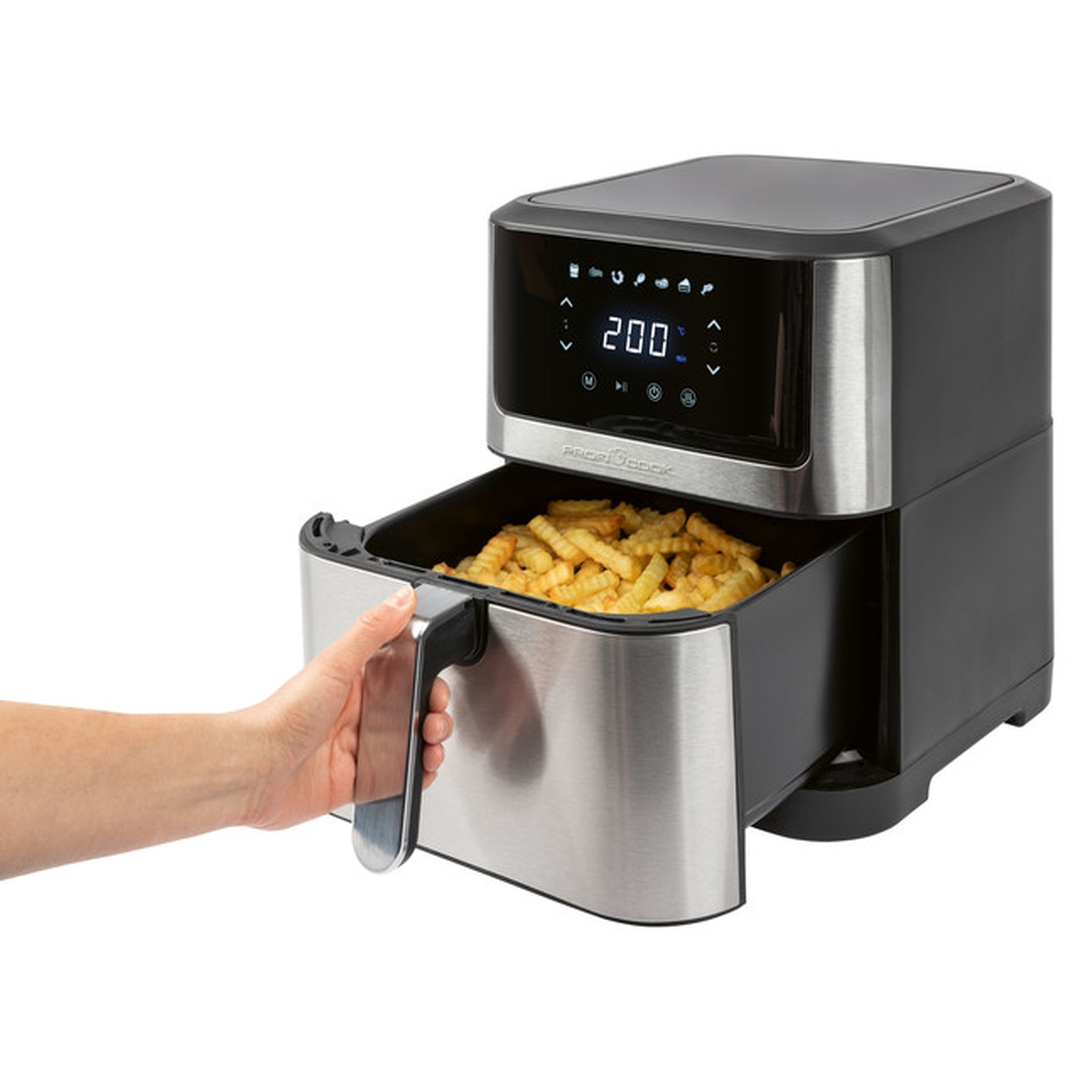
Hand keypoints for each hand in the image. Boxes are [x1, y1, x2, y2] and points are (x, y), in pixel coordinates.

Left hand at [242, 585, 452, 830]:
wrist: (255, 769)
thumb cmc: (283, 716)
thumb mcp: (335, 663)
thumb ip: (372, 629)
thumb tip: (401, 597)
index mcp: (353, 680)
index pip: (403, 672)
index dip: (427, 678)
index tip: (437, 685)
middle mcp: (357, 712)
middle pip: (412, 710)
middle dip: (434, 714)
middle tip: (434, 719)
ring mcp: (357, 747)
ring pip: (409, 744)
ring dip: (430, 744)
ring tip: (431, 745)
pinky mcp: (356, 779)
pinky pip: (397, 778)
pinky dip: (416, 776)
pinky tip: (421, 771)